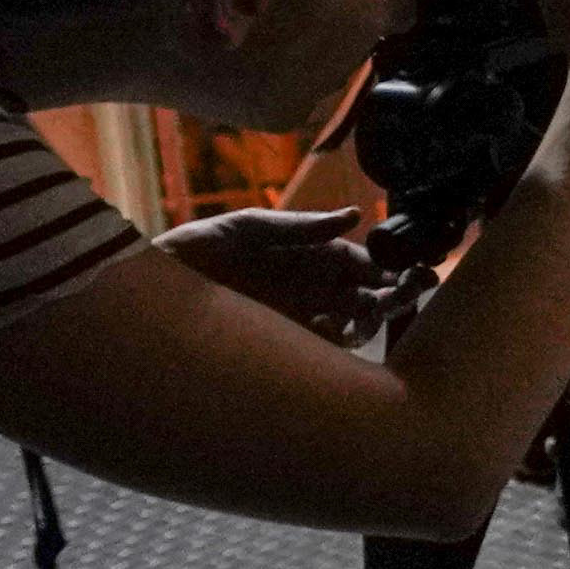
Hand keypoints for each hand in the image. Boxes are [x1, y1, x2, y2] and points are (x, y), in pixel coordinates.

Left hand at [156, 204, 403, 342]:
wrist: (152, 293)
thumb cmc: (198, 251)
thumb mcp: (245, 228)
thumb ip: (298, 227)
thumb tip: (353, 216)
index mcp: (315, 255)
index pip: (369, 262)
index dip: (395, 266)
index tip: (417, 268)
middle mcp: (316, 290)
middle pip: (374, 295)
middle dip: (400, 294)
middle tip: (412, 291)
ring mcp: (304, 321)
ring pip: (358, 325)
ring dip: (372, 319)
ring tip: (366, 311)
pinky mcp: (287, 348)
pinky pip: (326, 353)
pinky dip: (335, 343)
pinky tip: (325, 329)